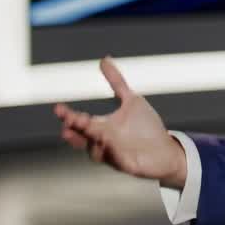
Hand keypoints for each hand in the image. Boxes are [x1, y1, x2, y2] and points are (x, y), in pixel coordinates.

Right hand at [53, 55, 187, 188]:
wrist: (165, 149)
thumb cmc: (145, 127)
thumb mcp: (131, 101)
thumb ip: (116, 82)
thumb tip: (104, 59)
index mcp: (101, 127)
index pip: (80, 122)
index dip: (69, 117)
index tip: (59, 108)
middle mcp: (103, 142)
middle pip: (84, 136)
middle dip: (77, 129)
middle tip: (70, 120)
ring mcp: (113, 155)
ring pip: (96, 150)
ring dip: (93, 140)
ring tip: (91, 128)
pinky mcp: (127, 165)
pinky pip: (117, 161)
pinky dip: (113, 153)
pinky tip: (109, 143)